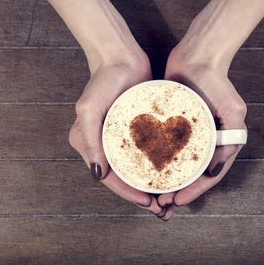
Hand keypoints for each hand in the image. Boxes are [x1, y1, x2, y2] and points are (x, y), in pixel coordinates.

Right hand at [69, 53, 166, 217]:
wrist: (120, 56)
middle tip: (163, 209)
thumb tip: (98, 176)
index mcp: (88, 145)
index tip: (149, 202)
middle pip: (124, 178)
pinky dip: (159, 166)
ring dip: (153, 185)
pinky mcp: (137, 130)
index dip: (129, 194)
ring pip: (138, 169)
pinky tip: (175, 174)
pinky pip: (148, 154)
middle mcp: (103, 145)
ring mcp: (121, 139)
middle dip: (142, 196)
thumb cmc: (102, 81)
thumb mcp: (90, 109)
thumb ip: (91, 142)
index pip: (110, 178)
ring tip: (171, 197)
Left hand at [157, 45, 246, 219]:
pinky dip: (157, 160)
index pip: (210, 175)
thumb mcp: (234, 112)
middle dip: (179, 190)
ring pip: (177, 164)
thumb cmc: (218, 82)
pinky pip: (164, 147)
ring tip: (152, 192)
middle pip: (192, 174)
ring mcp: (188, 134)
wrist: (197, 56)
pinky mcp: (172, 125)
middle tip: (162, 202)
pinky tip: (143, 169)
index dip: (196, 190)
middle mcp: (206, 142)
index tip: (179, 200)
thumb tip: (214, 171)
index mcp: (223, 143)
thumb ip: (230, 142)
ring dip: (166, 179)